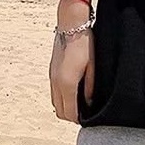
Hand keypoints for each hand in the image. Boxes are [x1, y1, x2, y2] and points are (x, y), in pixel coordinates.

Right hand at [49, 4, 94, 123]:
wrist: (71, 25)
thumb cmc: (85, 43)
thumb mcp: (93, 66)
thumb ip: (90, 86)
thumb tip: (89, 102)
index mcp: (67, 84)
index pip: (69, 112)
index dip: (79, 119)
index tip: (88, 119)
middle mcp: (56, 83)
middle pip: (60, 111)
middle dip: (71, 116)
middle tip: (84, 113)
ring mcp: (51, 77)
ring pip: (55, 102)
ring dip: (65, 106)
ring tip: (79, 103)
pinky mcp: (51, 71)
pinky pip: (53, 92)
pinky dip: (61, 97)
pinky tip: (73, 91)